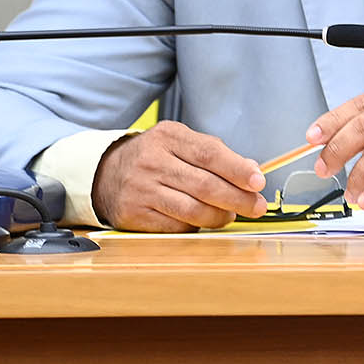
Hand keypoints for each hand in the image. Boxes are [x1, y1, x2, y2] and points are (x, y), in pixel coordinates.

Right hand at [90, 121, 267, 231]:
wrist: (105, 173)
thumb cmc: (156, 157)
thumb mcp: (180, 142)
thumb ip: (215, 153)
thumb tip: (252, 171)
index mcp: (168, 136)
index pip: (210, 154)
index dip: (238, 170)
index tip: (259, 182)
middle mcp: (152, 161)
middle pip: (205, 185)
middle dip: (238, 199)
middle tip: (257, 206)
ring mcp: (141, 189)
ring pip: (193, 210)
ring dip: (220, 216)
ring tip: (232, 215)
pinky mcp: (133, 214)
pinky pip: (176, 226)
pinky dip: (197, 226)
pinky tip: (205, 221)